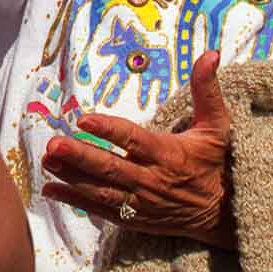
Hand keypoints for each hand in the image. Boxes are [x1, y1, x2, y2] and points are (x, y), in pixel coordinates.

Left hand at [40, 50, 236, 247]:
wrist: (226, 213)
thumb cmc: (218, 162)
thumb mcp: (218, 125)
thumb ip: (207, 90)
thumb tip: (211, 53)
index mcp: (170, 154)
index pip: (135, 140)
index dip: (110, 130)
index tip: (84, 119)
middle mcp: (153, 180)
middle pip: (112, 168)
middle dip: (80, 157)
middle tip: (53, 145)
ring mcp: (142, 202)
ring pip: (102, 191)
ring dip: (72, 177)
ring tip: (46, 161)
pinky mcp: (136, 218)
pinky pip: (103, 210)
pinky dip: (76, 201)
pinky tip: (50, 188)